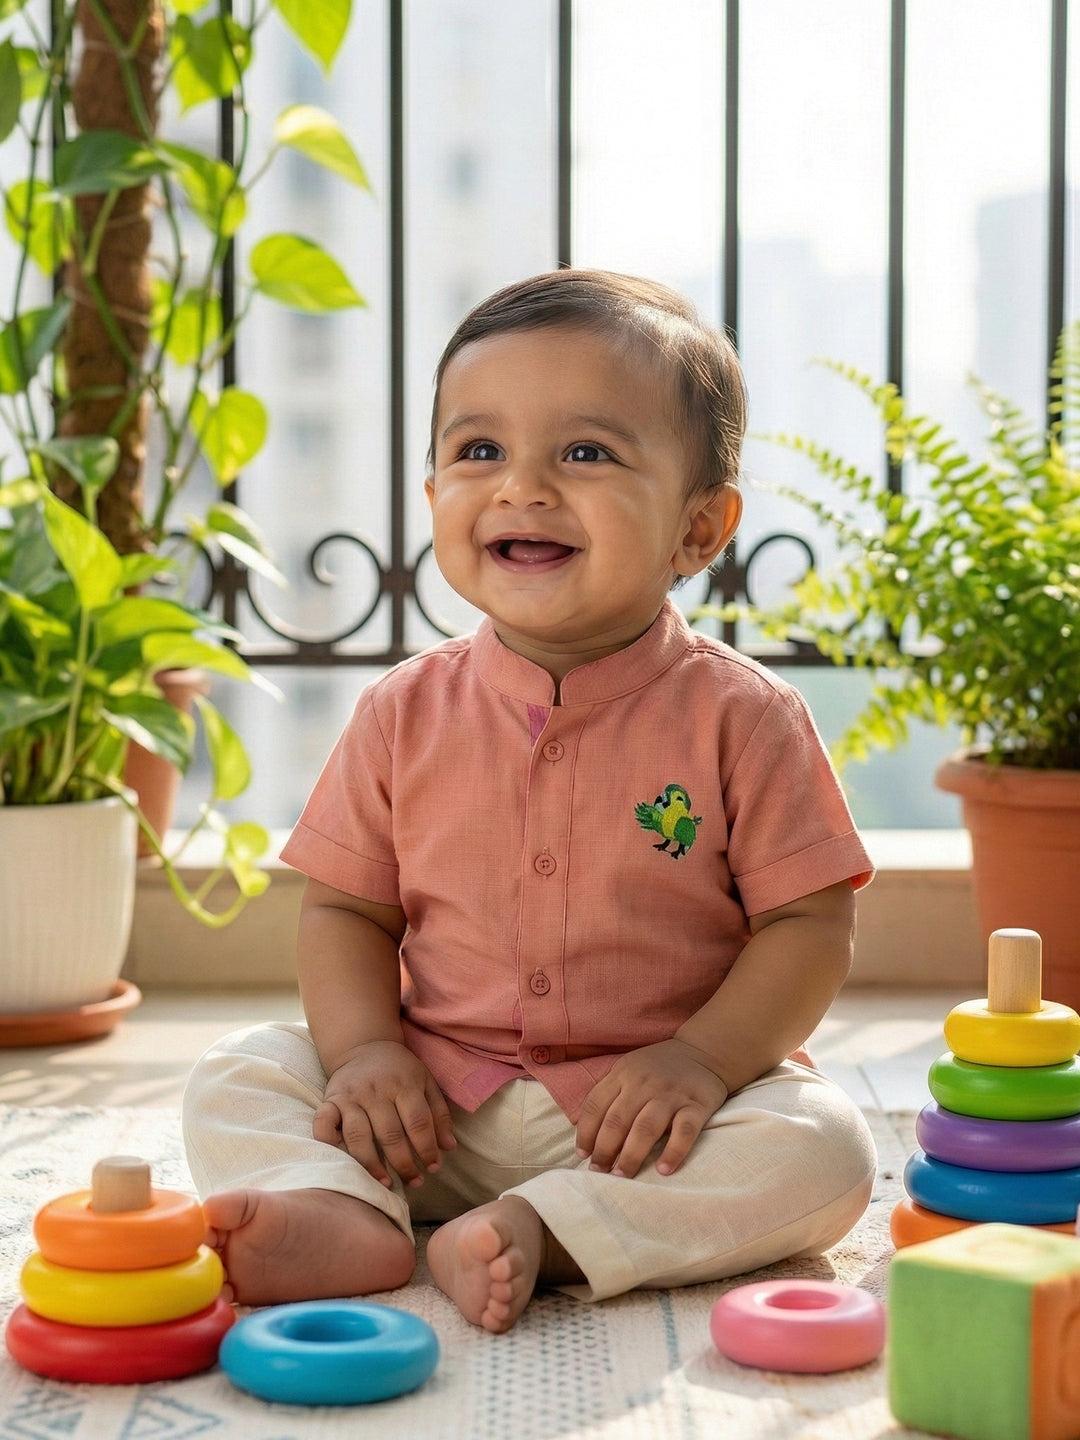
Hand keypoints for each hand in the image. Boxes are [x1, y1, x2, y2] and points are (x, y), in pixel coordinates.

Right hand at [313, 1040, 455, 1188]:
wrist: (365, 1045)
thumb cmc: (400, 1070)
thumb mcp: (426, 1082)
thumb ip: (439, 1114)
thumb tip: (449, 1148)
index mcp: (404, 1084)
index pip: (417, 1122)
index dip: (426, 1148)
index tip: (432, 1168)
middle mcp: (375, 1090)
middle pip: (390, 1133)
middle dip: (403, 1163)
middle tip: (414, 1182)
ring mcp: (350, 1096)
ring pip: (359, 1136)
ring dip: (372, 1165)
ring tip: (386, 1183)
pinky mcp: (329, 1100)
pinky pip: (323, 1124)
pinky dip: (329, 1144)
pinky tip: (343, 1162)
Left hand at [575, 1040, 728, 1178]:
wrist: (703, 1053)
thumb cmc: (659, 1068)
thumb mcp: (629, 1070)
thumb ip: (610, 1094)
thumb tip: (584, 1130)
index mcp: (623, 1073)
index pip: (596, 1105)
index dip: (586, 1133)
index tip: (583, 1155)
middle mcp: (644, 1083)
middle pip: (618, 1120)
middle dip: (604, 1150)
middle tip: (599, 1173)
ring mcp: (671, 1095)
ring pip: (646, 1128)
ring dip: (631, 1155)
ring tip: (622, 1176)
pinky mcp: (697, 1105)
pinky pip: (684, 1132)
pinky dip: (673, 1152)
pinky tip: (663, 1170)